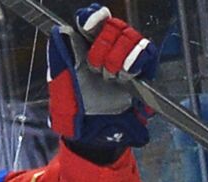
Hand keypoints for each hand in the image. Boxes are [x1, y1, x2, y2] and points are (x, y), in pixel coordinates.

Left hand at [47, 5, 157, 148]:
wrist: (93, 138)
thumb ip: (60, 57)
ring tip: (110, 77)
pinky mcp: (143, 72)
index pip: (92, 19)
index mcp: (84, 48)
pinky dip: (137, 60)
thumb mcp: (59, 86)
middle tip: (95, 68)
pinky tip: (126, 75)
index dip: (93, 17)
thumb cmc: (73, 114)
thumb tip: (61, 30)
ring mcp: (126, 59)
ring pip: (131, 37)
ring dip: (119, 55)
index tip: (87, 26)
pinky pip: (148, 53)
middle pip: (114, 25)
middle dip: (104, 45)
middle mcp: (106, 49)